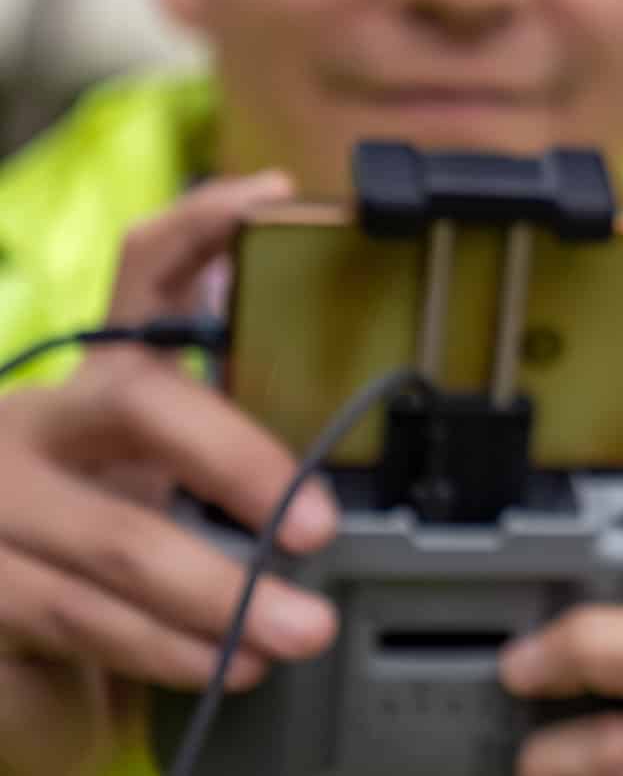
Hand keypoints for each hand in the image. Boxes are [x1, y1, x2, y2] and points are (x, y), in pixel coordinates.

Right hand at [0, 174, 341, 775]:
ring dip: (223, 593)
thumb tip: (352, 436)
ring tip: (300, 627)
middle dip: (238, 460)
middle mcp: (35, 421)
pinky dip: (169, 649)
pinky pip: (83, 617)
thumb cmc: (111, 541)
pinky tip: (227, 662)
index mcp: (100, 375)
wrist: (10, 637)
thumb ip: (232, 437)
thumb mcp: (170, 475)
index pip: (142, 268)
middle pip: (141, 404)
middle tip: (319, 524)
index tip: (274, 198)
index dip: (203, 225)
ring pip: (119, 535)